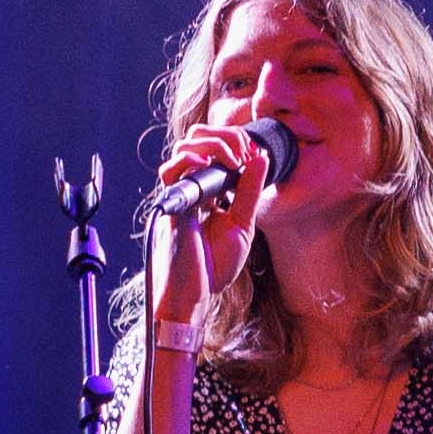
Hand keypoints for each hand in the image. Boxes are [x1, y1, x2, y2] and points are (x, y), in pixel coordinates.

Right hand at [149, 117, 280, 343]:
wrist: (194, 295)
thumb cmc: (213, 266)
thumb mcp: (242, 223)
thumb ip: (249, 191)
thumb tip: (261, 158)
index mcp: (206, 193)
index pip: (214, 151)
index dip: (235, 144)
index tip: (254, 155)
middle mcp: (189, 190)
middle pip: (197, 141)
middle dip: (224, 138)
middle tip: (244, 154)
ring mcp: (178, 196)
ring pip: (183, 149)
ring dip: (212, 146)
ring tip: (233, 160)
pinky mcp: (171, 207)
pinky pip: (172, 173)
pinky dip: (190, 161)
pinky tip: (207, 164)